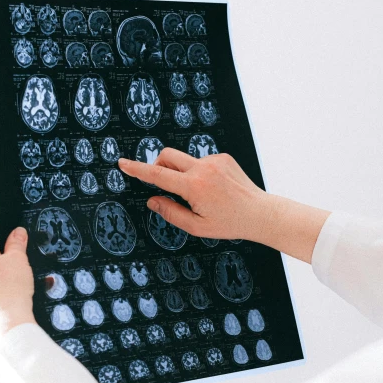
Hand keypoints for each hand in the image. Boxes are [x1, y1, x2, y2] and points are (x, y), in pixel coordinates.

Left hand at [0, 218, 35, 342]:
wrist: (10, 322)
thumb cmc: (10, 292)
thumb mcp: (18, 259)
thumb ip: (17, 242)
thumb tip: (17, 233)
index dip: (2, 223)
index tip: (13, 224)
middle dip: (6, 245)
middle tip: (22, 248)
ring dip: (8, 261)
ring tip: (22, 269)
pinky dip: (6, 275)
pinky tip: (18, 281)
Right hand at [117, 148, 272, 240]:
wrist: (260, 213)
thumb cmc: (230, 223)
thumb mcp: (196, 227)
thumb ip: (171, 213)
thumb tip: (152, 200)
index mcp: (194, 187)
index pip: (158, 175)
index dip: (138, 169)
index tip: (123, 163)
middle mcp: (204, 169)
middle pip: (167, 155)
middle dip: (158, 165)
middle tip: (163, 184)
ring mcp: (214, 160)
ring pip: (185, 160)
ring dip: (183, 173)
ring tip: (200, 194)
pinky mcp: (223, 157)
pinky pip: (200, 161)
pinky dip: (199, 172)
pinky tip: (213, 189)